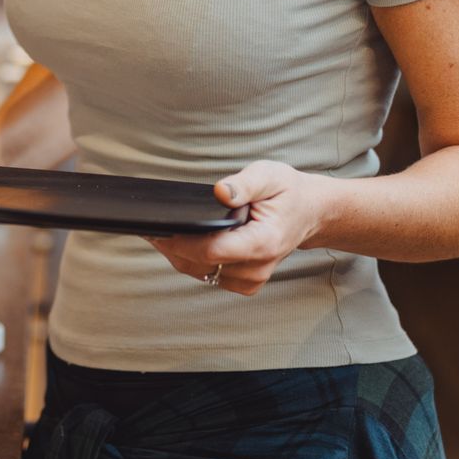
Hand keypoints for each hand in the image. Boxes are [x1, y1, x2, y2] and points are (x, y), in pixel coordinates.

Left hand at [147, 161, 332, 296]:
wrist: (308, 212)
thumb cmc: (288, 192)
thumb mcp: (270, 175)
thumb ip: (244, 184)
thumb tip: (220, 192)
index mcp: (263, 243)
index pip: (212, 251)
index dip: (181, 241)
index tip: (159, 227)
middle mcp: (257, 267)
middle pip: (200, 264)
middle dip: (172, 246)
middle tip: (150, 225)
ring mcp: (251, 278)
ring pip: (200, 273)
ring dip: (178, 255)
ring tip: (161, 231)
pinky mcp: (244, 282)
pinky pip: (209, 276)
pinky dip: (193, 261)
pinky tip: (184, 242)